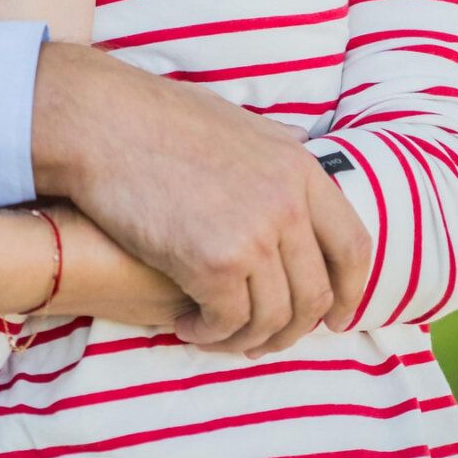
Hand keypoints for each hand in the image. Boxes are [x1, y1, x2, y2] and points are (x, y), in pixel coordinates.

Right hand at [33, 42, 372, 354]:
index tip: (337, 319)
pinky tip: (189, 325)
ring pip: (274, 317)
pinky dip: (211, 334)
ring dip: (247, 338)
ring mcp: (254, 234)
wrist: (103, 122)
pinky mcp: (214, 263)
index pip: (354, 247)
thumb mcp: (238, 123)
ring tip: (215, 332)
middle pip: (315, 294)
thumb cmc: (158, 119)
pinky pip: (229, 322)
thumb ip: (276, 154)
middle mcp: (287, 203)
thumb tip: (302, 156)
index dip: (352, 292)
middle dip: (291, 328)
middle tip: (261, 337)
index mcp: (299, 168)